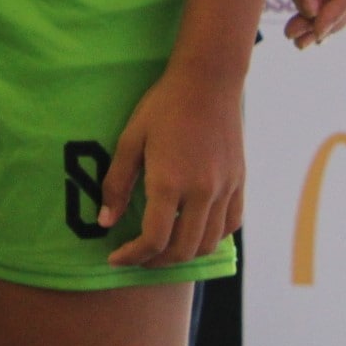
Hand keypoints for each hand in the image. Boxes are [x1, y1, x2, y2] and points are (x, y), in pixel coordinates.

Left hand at [101, 64, 243, 267]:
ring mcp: (225, 189)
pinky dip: (211, 238)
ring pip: (208, 242)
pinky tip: (192, 232)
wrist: (208, 83)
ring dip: (183, 254)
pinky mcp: (239, 183)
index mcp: (170, 182)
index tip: (115, 258)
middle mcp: (202, 192)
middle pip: (183, 250)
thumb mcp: (130, 140)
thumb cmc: (162, 107)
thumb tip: (106, 222)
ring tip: (161, 249)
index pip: (154, 239)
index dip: (133, 256)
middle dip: (155, 262)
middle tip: (136, 258)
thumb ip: (117, 184)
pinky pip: (229, 225)